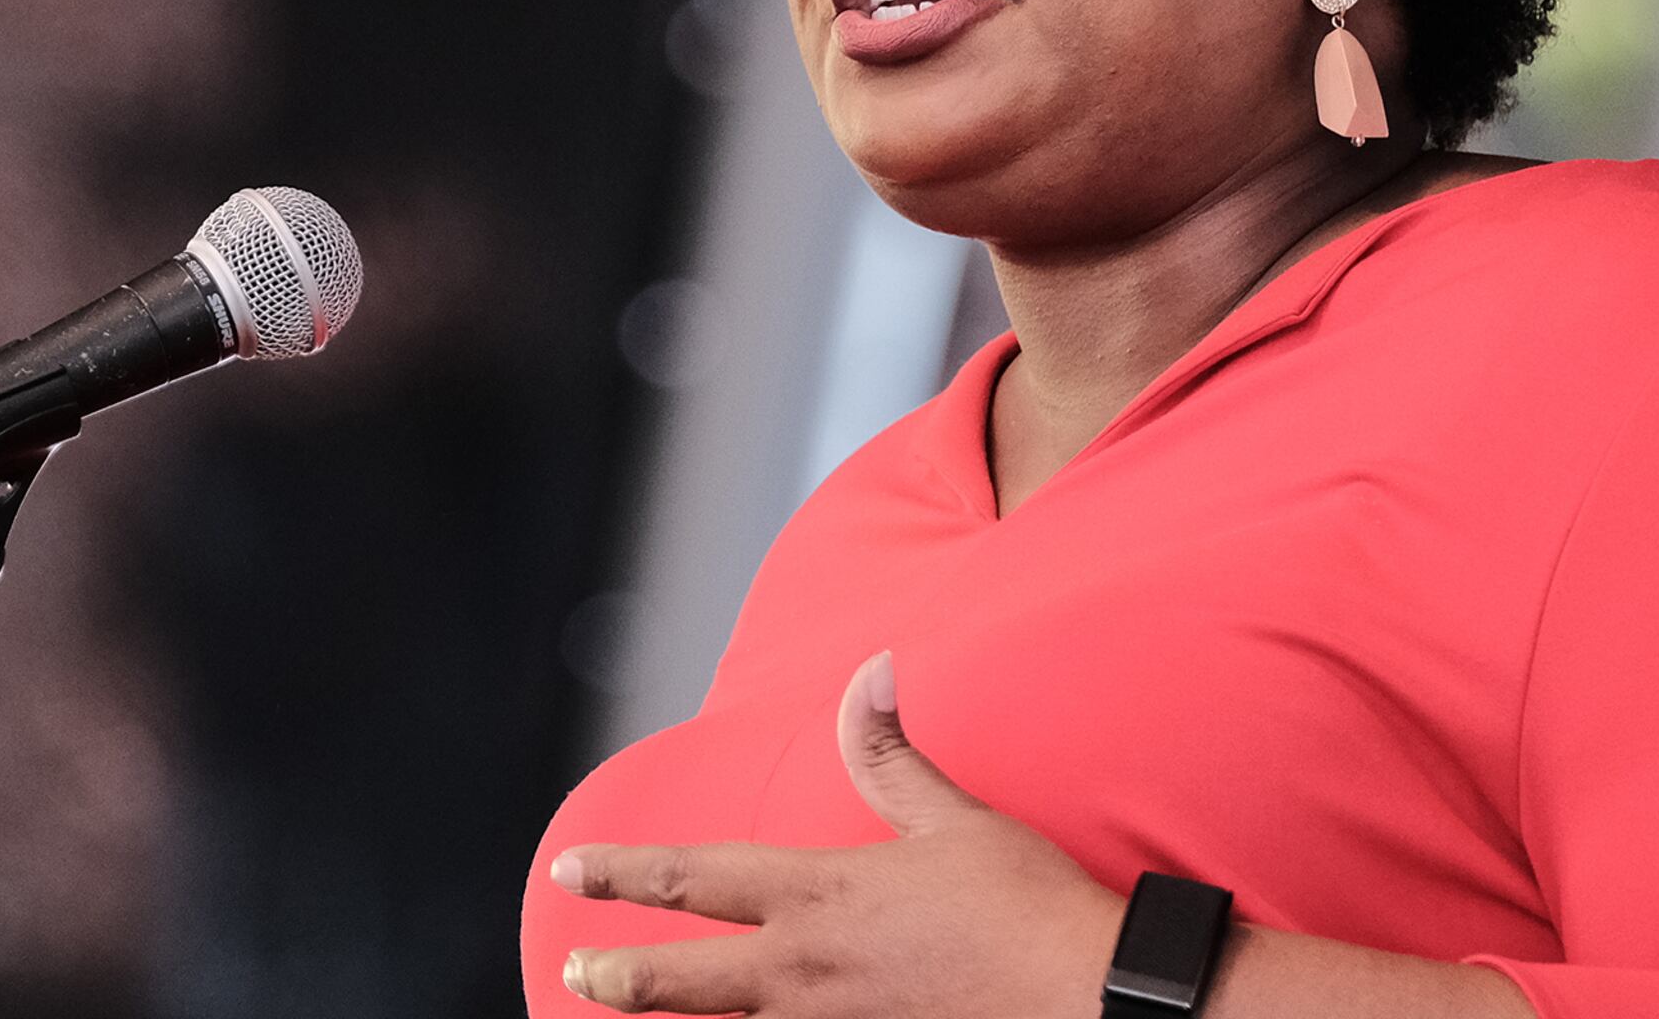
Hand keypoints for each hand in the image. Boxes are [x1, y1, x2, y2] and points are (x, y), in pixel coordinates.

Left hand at [553, 651, 1121, 1016]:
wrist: (1088, 997)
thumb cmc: (1027, 908)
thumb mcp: (956, 821)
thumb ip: (894, 756)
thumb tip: (871, 671)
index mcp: (820, 895)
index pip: (695, 877)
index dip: (624, 871)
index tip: (570, 868)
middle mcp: (807, 970)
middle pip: (682, 981)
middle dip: (619, 979)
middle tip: (575, 976)